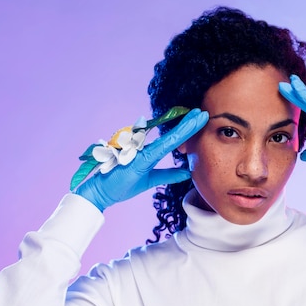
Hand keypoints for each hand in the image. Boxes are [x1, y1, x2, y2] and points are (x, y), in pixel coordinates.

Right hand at [75, 109, 208, 211]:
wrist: (100, 192)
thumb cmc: (121, 184)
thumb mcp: (150, 180)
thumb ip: (168, 175)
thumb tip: (187, 172)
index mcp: (150, 153)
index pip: (173, 139)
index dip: (187, 129)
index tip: (200, 119)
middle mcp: (147, 149)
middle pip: (173, 134)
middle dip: (189, 123)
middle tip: (204, 112)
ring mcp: (143, 152)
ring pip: (169, 138)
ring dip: (185, 127)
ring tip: (198, 117)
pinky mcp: (139, 159)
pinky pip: (159, 148)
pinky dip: (172, 140)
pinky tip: (183, 133)